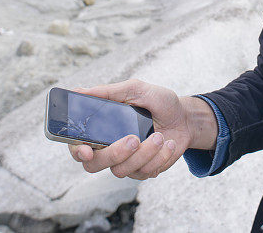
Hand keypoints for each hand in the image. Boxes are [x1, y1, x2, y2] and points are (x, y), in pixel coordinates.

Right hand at [67, 79, 216, 179]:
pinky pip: (143, 173)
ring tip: (160, 136)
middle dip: (114, 153)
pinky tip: (168, 144)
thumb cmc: (159, 102)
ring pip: (121, 170)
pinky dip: (159, 158)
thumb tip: (80, 90)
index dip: (77, 151)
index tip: (87, 151)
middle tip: (134, 139)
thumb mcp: (137, 89)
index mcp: (101, 127)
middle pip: (94, 165)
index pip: (77, 145)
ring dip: (144, 153)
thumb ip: (109, 92)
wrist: (185, 118)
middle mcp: (109, 147)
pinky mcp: (142, 170)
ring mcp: (125, 161)